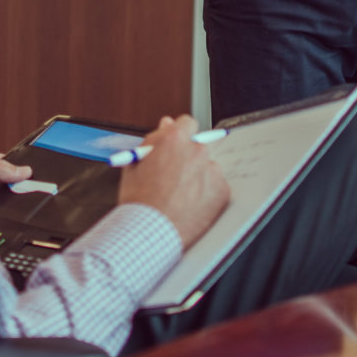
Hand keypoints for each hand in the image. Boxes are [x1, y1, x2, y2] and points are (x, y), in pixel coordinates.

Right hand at [117, 115, 228, 247]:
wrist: (150, 233)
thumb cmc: (139, 201)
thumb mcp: (134, 166)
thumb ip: (152, 141)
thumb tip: (166, 125)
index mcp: (174, 140)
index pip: (187, 123)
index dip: (180, 134)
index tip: (177, 145)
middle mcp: (197, 151)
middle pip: (198, 146)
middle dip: (188, 158)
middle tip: (175, 176)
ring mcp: (212, 171)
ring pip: (207, 168)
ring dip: (198, 177)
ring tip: (180, 197)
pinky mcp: (222, 191)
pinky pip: (216, 186)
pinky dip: (206, 194)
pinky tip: (190, 206)